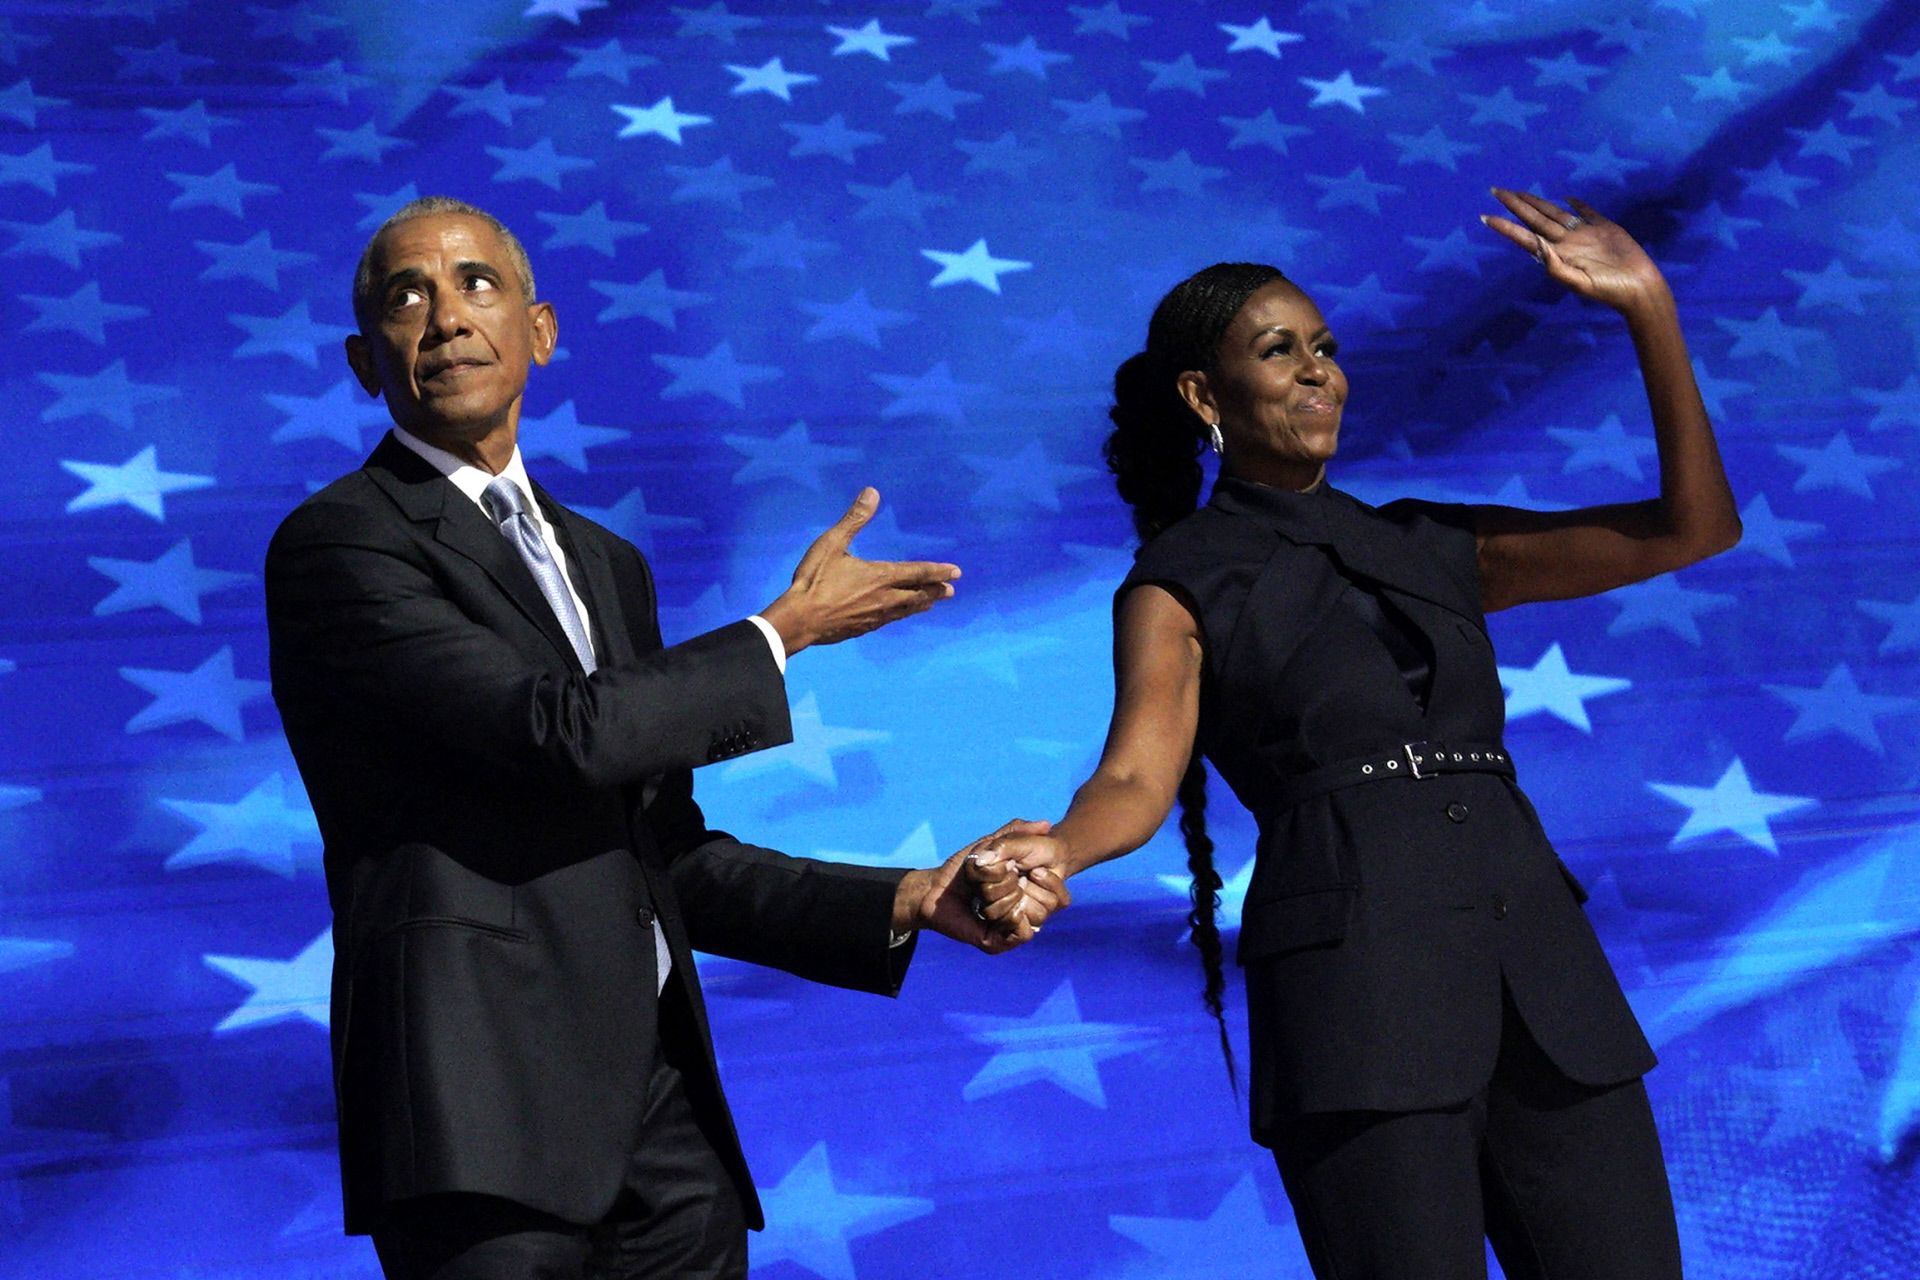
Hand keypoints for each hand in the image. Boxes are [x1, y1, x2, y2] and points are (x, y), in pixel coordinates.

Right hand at [759, 488, 961, 655]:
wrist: (800, 620)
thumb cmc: (815, 579)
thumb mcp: (832, 543)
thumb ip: (854, 519)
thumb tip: (873, 492)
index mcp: (880, 576)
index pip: (917, 572)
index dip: (938, 571)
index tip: (956, 572)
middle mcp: (884, 598)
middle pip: (917, 594)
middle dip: (935, 591)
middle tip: (951, 591)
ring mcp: (875, 616)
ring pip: (906, 610)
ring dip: (921, 604)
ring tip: (931, 603)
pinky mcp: (863, 628)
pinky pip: (890, 620)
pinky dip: (901, 615)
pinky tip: (898, 616)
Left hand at [964, 828, 1071, 940]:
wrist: (935, 888)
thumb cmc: (962, 868)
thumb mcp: (992, 843)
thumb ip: (1017, 832)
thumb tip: (1047, 824)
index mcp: (1028, 893)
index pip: (1059, 895)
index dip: (1047, 878)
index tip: (1031, 868)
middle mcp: (1025, 912)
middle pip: (1049, 905)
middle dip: (1016, 885)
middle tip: (997, 881)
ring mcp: (1013, 929)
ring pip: (1036, 917)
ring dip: (1007, 899)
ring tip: (985, 896)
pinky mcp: (1000, 942)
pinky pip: (1025, 933)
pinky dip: (1010, 917)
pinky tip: (988, 910)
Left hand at [1480, 188, 1670, 315]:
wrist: (1639, 287)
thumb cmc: (1608, 290)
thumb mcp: (1579, 283)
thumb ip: (1556, 267)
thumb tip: (1537, 246)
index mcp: (1557, 255)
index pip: (1525, 236)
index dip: (1505, 227)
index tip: (1485, 216)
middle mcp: (1566, 243)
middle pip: (1535, 219)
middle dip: (1516, 205)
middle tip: (1496, 190)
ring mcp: (1584, 234)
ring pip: (1555, 213)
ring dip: (1537, 202)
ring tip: (1520, 192)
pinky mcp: (1603, 227)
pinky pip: (1586, 212)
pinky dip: (1577, 204)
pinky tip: (1567, 197)